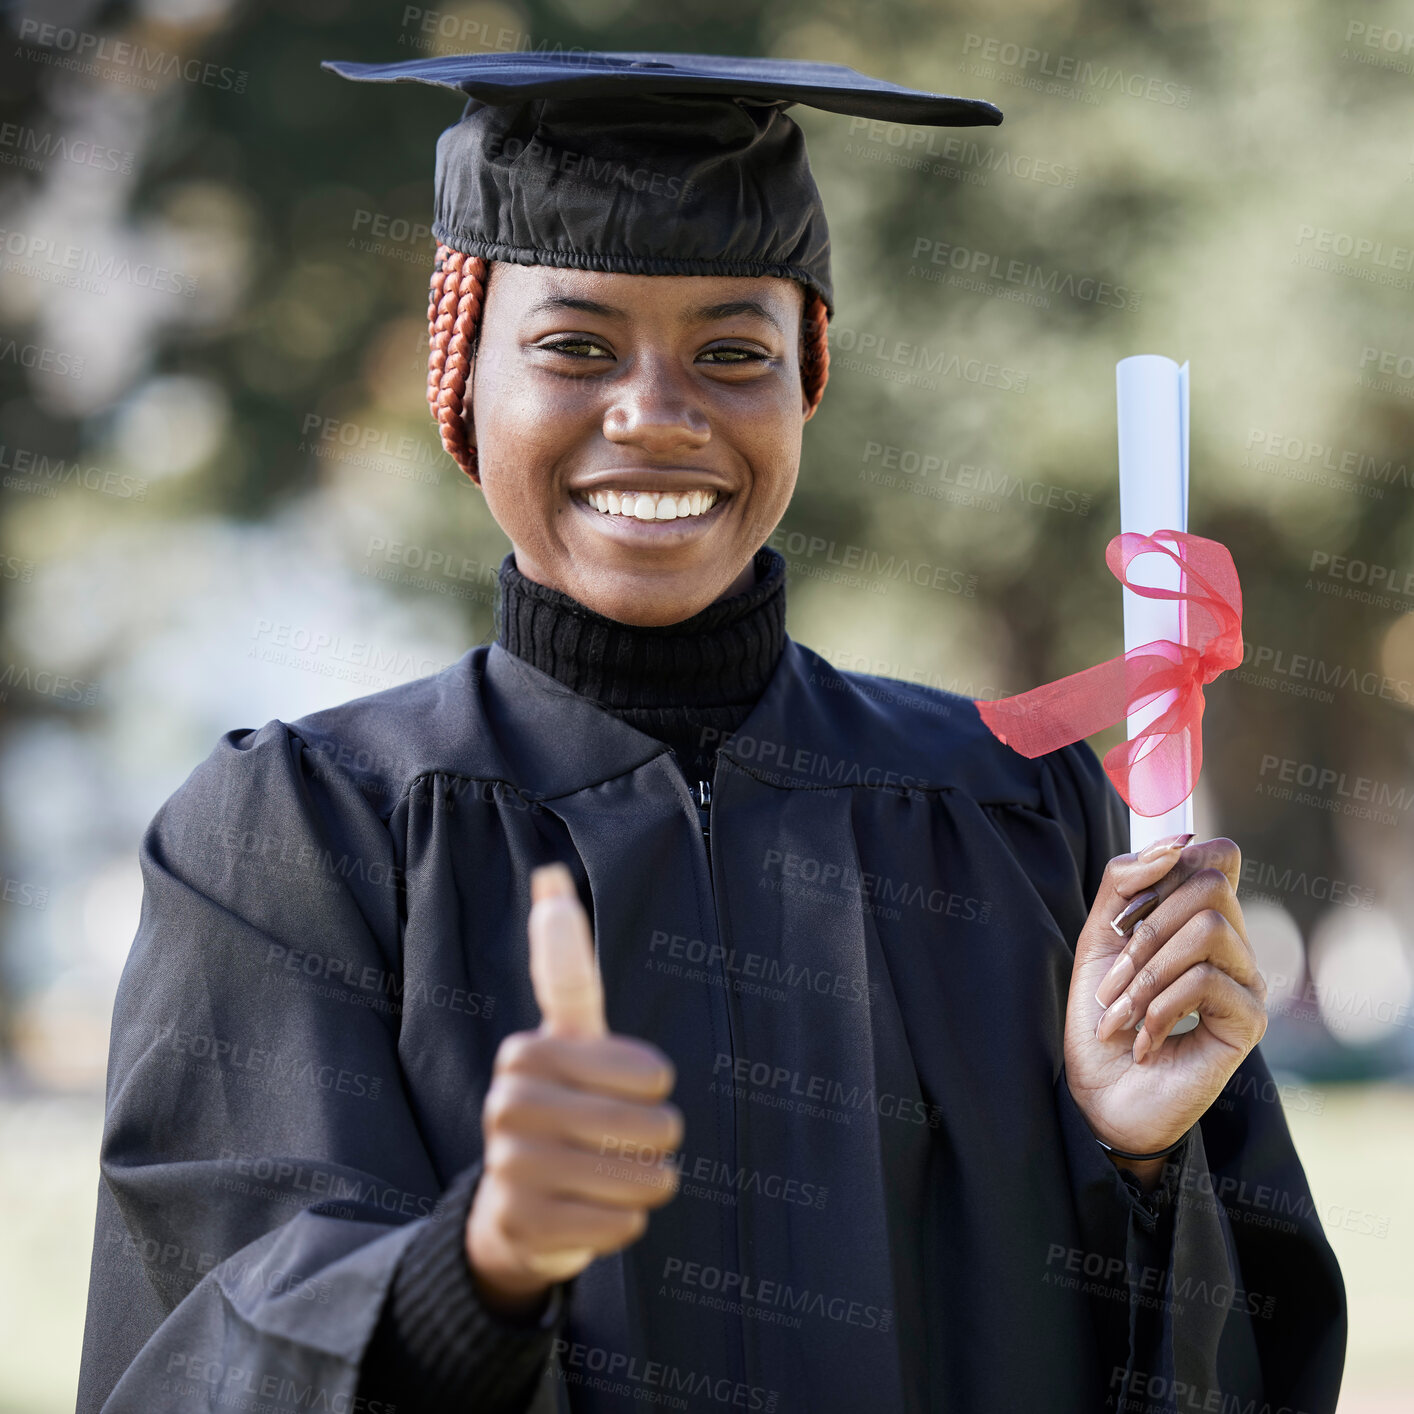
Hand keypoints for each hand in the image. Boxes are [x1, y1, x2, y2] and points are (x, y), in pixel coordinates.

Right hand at [465, 863, 682, 1317]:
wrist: (517, 1205)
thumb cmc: (563, 1104)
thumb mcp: (569, 1034)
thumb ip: (564, 963)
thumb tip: (549, 872)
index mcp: (526, 1052)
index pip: (646, 1072)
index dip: (655, 1086)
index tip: (638, 1086)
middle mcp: (507, 1105)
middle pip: (647, 1127)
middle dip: (658, 1140)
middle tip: (633, 1141)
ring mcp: (508, 1167)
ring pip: (634, 1178)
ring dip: (646, 1183)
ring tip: (621, 1175)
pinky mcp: (521, 1225)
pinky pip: (616, 1225)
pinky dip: (624, 1222)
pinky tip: (599, 1211)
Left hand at [1063, 835, 1267, 1172]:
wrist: (1099, 1096)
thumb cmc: (1101, 1017)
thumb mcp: (1098, 940)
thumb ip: (1125, 883)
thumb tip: (1176, 843)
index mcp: (1197, 919)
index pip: (1216, 856)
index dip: (1169, 867)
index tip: (1124, 917)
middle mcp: (1231, 945)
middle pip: (1211, 883)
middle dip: (1146, 929)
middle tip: (1112, 983)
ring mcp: (1246, 982)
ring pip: (1210, 928)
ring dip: (1147, 974)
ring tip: (1121, 1017)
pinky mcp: (1249, 1021)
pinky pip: (1208, 980)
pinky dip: (1162, 1008)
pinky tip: (1145, 1042)